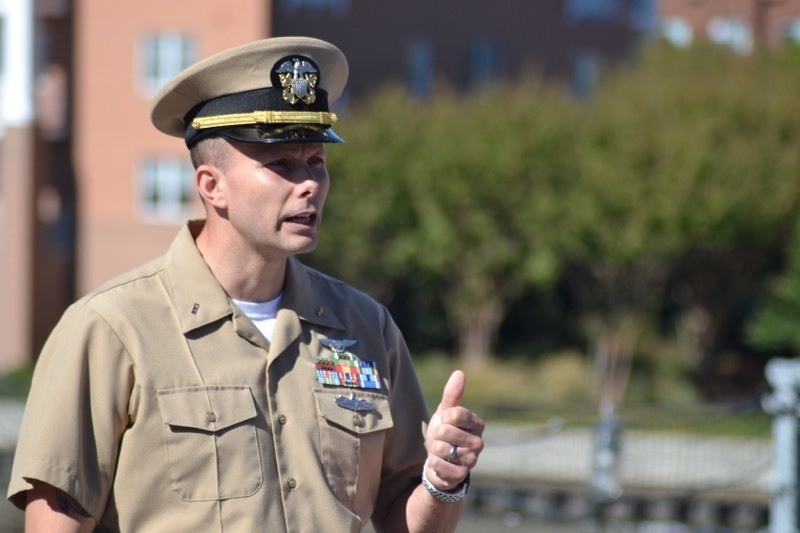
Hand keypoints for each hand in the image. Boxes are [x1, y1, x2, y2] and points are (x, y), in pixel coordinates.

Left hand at [424, 370, 484, 489]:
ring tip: (442, 452)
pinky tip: (440, 463)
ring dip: (435, 450)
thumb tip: (460, 372)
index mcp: (477, 424)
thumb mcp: (445, 413)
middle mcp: (479, 442)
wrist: (440, 463)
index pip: (454, 413)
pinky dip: (434, 463)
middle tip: (442, 439)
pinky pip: (438, 464)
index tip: (445, 422)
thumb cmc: (445, 434)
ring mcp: (472, 460)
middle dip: (437, 435)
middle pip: (446, 430)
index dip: (443, 417)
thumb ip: (452, 395)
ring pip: (441, 448)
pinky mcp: (462, 475)